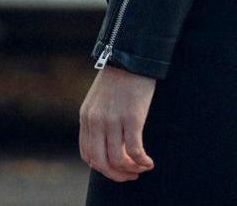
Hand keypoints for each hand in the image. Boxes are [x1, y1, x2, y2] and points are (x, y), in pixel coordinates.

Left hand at [78, 64, 156, 181]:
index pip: (88, 154)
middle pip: (100, 162)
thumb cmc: (118, 81)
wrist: (130, 59)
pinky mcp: (132, 118)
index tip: (117, 170)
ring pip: (118, 160)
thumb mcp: (98, 101)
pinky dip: (142, 162)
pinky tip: (149, 162)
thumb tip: (106, 144)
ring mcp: (113, 120)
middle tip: (131, 176)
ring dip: (131, 170)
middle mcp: (96, 121)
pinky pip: (135, 150)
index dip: (102, 168)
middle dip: (116, 175)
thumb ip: (98, 121)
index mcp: (86, 118)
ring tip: (142, 168)